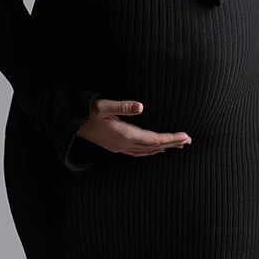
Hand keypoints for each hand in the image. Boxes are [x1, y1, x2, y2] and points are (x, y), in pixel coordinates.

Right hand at [77, 99, 191, 156]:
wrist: (69, 123)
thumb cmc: (87, 111)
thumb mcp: (103, 105)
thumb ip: (122, 106)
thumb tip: (140, 106)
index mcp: (125, 135)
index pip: (154, 139)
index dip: (171, 138)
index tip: (185, 136)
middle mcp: (124, 144)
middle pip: (154, 147)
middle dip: (172, 143)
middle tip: (189, 140)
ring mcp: (119, 147)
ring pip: (147, 151)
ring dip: (163, 148)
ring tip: (178, 145)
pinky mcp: (115, 146)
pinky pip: (138, 152)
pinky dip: (150, 151)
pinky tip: (155, 150)